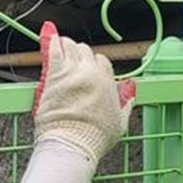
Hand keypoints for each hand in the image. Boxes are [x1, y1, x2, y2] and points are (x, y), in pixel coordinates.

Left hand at [32, 21, 135, 162]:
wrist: (72, 144)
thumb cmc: (94, 138)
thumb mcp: (120, 123)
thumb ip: (126, 105)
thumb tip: (130, 95)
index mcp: (108, 83)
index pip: (102, 61)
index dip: (95, 64)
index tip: (89, 69)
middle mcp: (91, 74)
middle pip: (86, 51)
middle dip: (80, 54)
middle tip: (74, 60)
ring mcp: (72, 73)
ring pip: (70, 46)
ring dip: (67, 45)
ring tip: (62, 46)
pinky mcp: (54, 75)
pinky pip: (54, 50)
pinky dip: (52, 42)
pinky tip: (51, 39)